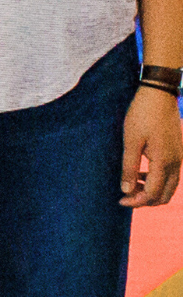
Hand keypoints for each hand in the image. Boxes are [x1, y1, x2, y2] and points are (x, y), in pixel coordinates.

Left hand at [121, 85, 181, 207]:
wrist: (159, 94)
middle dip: (146, 200)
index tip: (120, 200)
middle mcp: (176, 163)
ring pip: (169, 187)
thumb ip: (129, 167)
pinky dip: (157, 180)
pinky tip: (141, 172)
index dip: (136, 202)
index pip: (153, 194)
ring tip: (132, 183)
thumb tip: (127, 190)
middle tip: (126, 195)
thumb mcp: (131, 140)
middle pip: (164, 195)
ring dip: (152, 190)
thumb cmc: (142, 114)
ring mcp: (179, 157)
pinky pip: (170, 175)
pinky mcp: (177, 152)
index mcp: (164, 162)